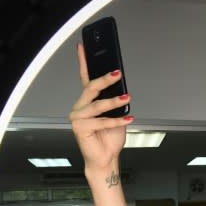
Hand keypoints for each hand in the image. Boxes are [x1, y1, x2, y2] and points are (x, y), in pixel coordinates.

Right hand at [68, 42, 133, 171]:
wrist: (106, 158)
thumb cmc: (109, 138)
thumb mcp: (118, 115)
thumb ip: (117, 102)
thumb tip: (123, 90)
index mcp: (88, 102)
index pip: (85, 78)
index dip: (83, 61)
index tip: (83, 46)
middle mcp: (80, 107)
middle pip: (91, 88)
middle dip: (105, 78)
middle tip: (117, 73)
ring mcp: (78, 117)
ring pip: (97, 105)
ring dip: (114, 101)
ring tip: (127, 98)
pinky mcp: (80, 128)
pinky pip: (101, 121)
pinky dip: (116, 120)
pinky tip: (128, 118)